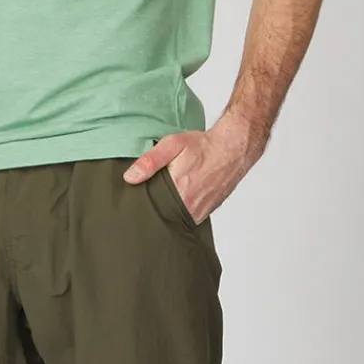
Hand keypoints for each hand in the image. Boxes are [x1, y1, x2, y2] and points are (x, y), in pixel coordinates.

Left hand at [123, 111, 267, 221]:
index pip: (152, 209)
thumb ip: (150, 162)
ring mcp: (200, 212)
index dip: (142, 206)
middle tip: (148, 198)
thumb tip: (130, 177)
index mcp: (178, 193)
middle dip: (155, 209)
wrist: (233, 148)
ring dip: (169, 211)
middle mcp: (190, 207)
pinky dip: (181, 210)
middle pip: (163, 216)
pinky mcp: (206, 212)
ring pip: (176, 218)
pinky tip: (178, 199)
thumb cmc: (204, 146)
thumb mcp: (172, 145)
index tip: (135, 202)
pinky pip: (188, 217)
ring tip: (164, 198)